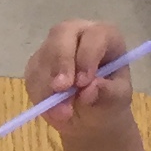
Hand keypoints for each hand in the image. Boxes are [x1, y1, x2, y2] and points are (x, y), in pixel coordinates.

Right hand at [20, 21, 139, 142]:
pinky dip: (40, 95)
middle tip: (61, 89)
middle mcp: (78, 34)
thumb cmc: (109, 102)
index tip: (84, 82)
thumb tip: (91, 87)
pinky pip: (32, 75)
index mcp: (105, 37)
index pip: (94, 35)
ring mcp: (54, 47)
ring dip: (49, 87)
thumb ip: (108, 93)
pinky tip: (53, 110)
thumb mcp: (118, 101)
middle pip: (62, 33)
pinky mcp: (37, 64)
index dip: (87, 56)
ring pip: (43, 56)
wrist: (90, 117)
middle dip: (61, 62)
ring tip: (64, 113)